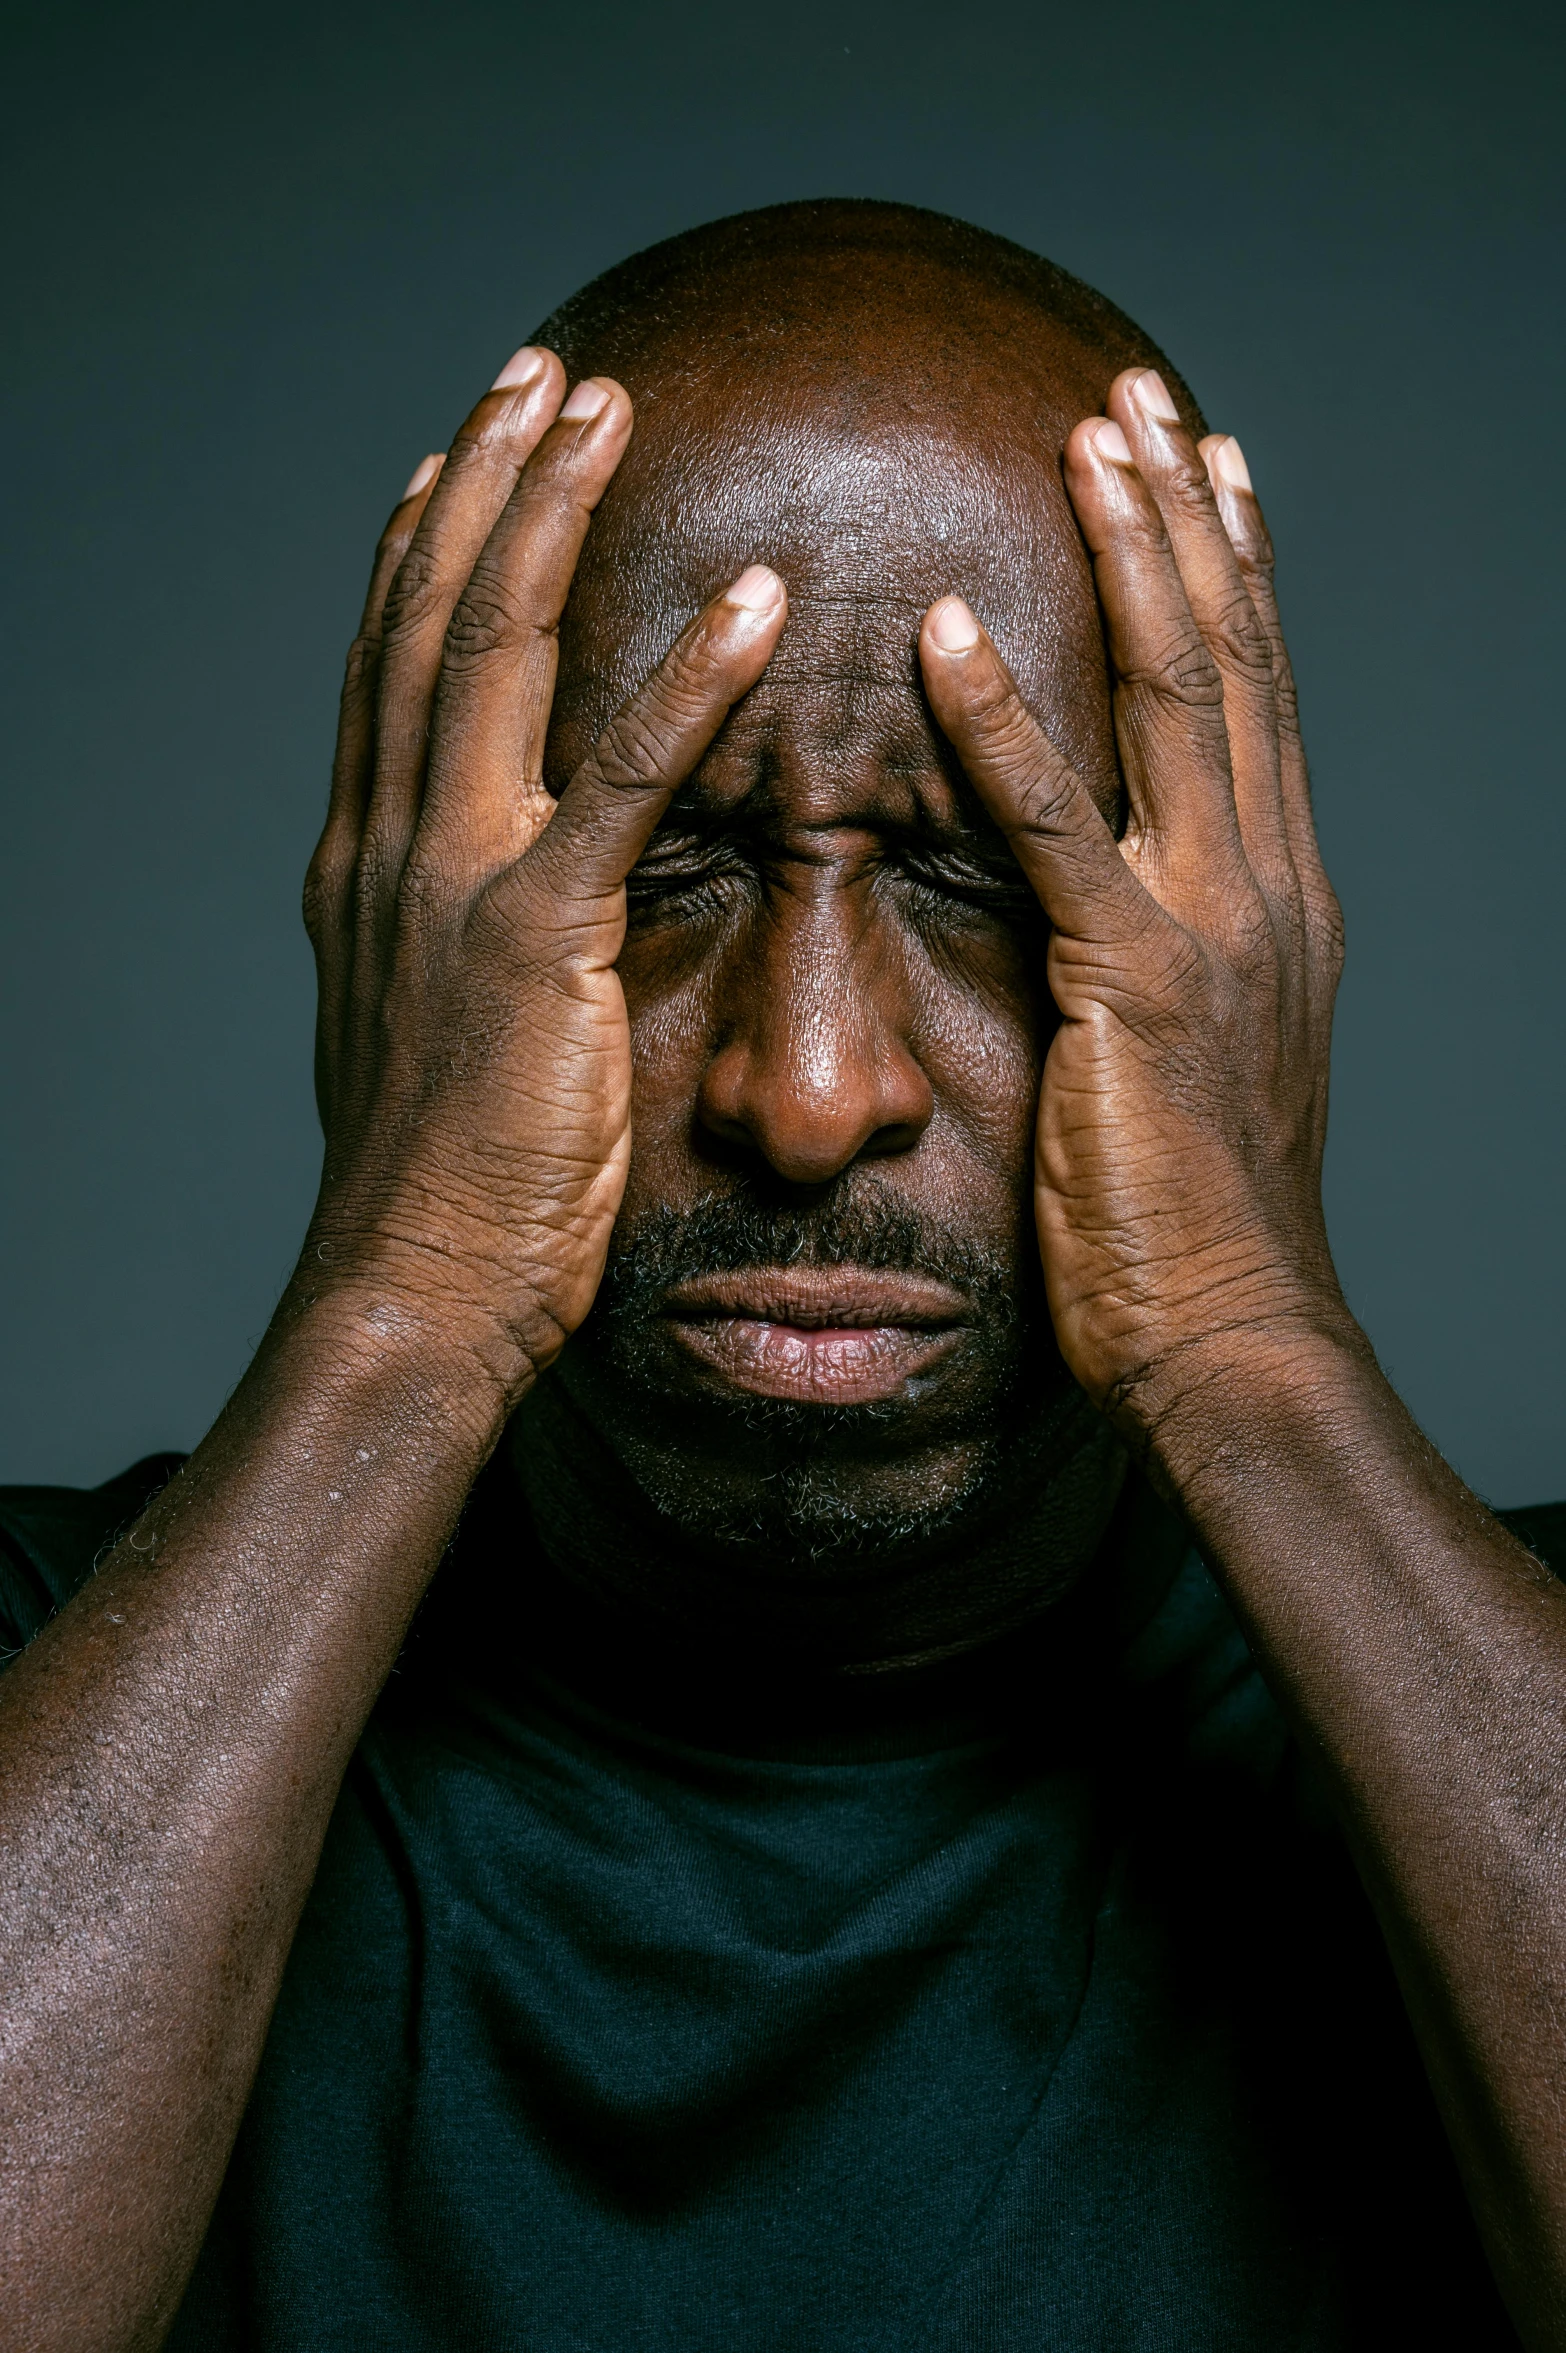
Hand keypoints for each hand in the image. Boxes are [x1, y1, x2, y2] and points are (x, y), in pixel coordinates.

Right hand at [301, 352, 786, 1394]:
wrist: (413, 1292)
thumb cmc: (445, 1184)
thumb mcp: (432, 1031)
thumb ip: (458, 939)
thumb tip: (490, 909)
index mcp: (370, 864)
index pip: (392, 667)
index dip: (427, 547)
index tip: (466, 452)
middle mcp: (390, 847)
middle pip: (426, 619)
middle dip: (480, 481)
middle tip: (537, 372)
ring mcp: (452, 884)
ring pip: (490, 657)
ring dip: (545, 517)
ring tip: (600, 407)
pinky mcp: (532, 942)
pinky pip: (616, 783)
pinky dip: (683, 680)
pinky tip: (752, 598)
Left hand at [919, 366, 1353, 1436]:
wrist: (1235, 1334)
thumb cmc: (1194, 1218)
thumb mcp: (1194, 1055)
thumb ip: (1161, 953)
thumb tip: (1110, 907)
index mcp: (1276, 898)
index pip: (1253, 699)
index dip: (1228, 571)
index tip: (1199, 463)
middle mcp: (1267, 885)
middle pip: (1232, 663)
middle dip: (1189, 519)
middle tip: (1144, 398)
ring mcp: (1217, 926)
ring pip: (1182, 703)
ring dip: (1136, 561)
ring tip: (1092, 441)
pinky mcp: (1142, 986)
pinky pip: (1062, 830)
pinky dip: (1008, 727)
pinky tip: (954, 633)